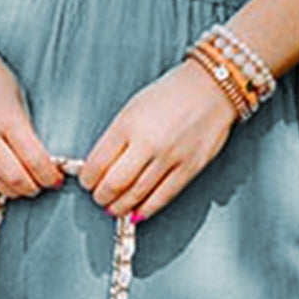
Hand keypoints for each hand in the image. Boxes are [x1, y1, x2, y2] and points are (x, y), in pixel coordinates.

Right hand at [0, 20, 65, 207]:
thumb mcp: (12, 89)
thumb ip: (21, 123)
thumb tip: (33, 154)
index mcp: (6, 116)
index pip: (35, 160)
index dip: (49, 176)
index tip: (56, 179)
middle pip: (15, 178)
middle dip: (34, 187)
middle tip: (41, 185)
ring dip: (12, 190)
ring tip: (22, 187)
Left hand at [78, 58, 239, 221]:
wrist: (211, 88)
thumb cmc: (172, 94)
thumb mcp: (134, 107)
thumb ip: (117, 137)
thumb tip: (101, 166)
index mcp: (128, 124)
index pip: (97, 163)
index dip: (88, 179)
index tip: (87, 182)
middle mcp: (148, 142)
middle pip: (114, 184)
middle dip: (102, 196)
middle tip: (99, 197)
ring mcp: (170, 157)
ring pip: (136, 195)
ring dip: (121, 206)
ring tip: (115, 206)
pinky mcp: (188, 169)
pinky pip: (162, 198)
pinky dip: (146, 209)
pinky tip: (137, 211)